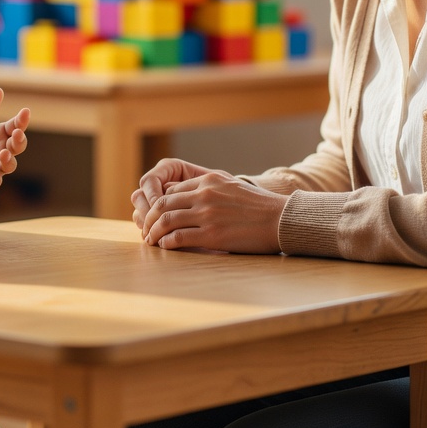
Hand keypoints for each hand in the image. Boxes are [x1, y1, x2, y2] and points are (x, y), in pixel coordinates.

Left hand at [0, 86, 29, 193]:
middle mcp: (2, 150)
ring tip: (3, 154)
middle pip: (18, 146)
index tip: (25, 111)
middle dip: (19, 141)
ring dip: (8, 160)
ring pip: (9, 165)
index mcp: (1, 135)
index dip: (22, 120)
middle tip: (16, 133)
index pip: (16, 126)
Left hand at [139, 166, 286, 252]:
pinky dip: (167, 242)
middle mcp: (203, 194)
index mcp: (207, 181)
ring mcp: (206, 214)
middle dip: (150, 217)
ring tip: (150, 239)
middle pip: (163, 203)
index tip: (154, 215)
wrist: (281, 219)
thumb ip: (210, 188)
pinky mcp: (212, 234)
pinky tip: (164, 246)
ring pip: (166, 220)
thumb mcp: (231, 186)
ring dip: (153, 231)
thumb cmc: (259, 206)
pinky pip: (179, 237)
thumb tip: (190, 197)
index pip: (171, 190)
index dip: (159, 204)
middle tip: (145, 228)